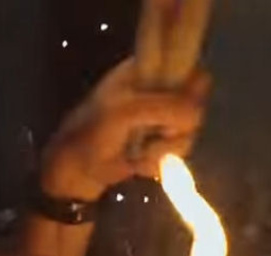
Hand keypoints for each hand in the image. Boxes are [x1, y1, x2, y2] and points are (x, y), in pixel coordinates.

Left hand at [41, 58, 209, 200]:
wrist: (75, 172)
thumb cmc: (93, 133)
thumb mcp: (127, 112)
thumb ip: (165, 107)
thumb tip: (195, 115)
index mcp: (147, 71)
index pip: (188, 69)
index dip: (191, 89)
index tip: (180, 107)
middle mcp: (157, 92)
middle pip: (195, 105)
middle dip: (177, 126)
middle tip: (156, 133)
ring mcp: (159, 119)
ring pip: (189, 132)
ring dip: (165, 149)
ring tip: (139, 153)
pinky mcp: (160, 144)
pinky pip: (179, 153)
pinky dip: (159, 162)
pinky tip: (138, 163)